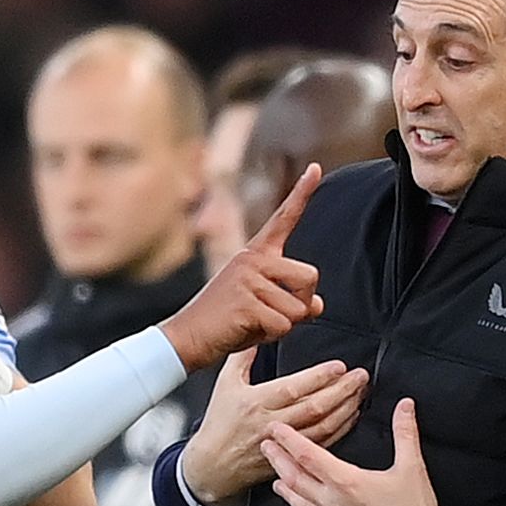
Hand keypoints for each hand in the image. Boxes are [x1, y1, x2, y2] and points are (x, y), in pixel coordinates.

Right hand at [163, 164, 327, 367]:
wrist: (188, 337)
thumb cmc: (227, 323)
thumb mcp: (264, 308)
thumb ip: (293, 301)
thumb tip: (317, 304)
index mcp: (256, 254)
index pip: (284, 219)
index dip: (302, 193)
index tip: (316, 168)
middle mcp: (253, 259)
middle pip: (310, 277)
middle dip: (302, 305)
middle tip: (273, 315)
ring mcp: (248, 278)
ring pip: (298, 308)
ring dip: (284, 325)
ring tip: (254, 323)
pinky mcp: (245, 302)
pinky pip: (283, 325)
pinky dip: (271, 336)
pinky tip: (246, 330)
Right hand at [181, 350, 368, 505]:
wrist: (212, 466)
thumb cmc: (219, 424)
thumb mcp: (225, 385)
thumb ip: (242, 358)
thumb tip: (257, 335)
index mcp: (256, 403)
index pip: (293, 388)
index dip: (319, 377)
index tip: (339, 366)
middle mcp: (271, 424)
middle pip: (315, 407)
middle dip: (342, 390)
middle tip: (360, 376)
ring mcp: (283, 444)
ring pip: (323, 427)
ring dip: (346, 409)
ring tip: (360, 393)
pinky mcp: (291, 458)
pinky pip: (323, 444)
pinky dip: (341, 429)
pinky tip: (351, 416)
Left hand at [267, 397, 443, 505]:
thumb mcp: (412, 466)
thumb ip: (405, 431)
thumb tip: (405, 405)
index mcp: (346, 481)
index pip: (307, 455)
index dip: (288, 440)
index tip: (276, 430)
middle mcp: (332, 504)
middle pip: (295, 478)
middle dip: (278, 461)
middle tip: (266, 448)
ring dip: (285, 490)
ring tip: (277, 479)